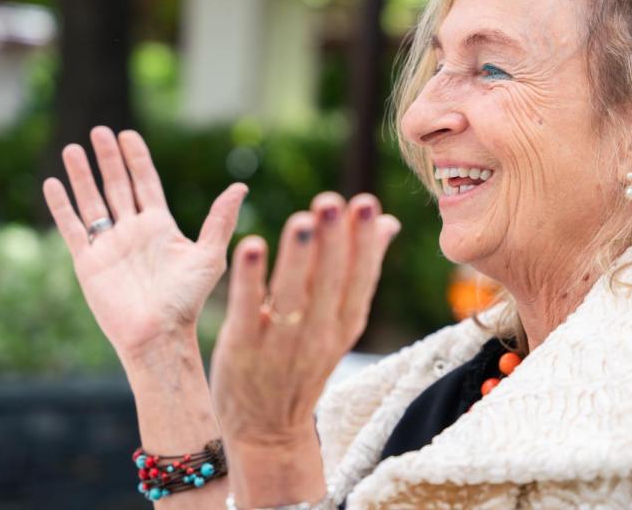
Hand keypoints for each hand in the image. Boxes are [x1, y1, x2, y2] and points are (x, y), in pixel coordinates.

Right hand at [42, 126, 246, 362]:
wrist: (158, 335)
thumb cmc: (186, 300)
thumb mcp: (208, 255)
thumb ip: (220, 220)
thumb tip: (240, 186)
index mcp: (160, 227)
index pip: (146, 183)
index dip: (137, 159)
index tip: (128, 134)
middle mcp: (133, 232)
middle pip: (117, 186)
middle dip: (109, 159)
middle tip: (99, 131)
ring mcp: (109, 246)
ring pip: (92, 202)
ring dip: (82, 175)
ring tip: (73, 148)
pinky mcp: (89, 262)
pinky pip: (72, 228)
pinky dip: (62, 206)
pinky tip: (52, 183)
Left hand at [209, 192, 398, 504]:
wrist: (268, 429)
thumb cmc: (302, 362)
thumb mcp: (339, 323)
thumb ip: (359, 272)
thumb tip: (388, 223)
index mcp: (344, 324)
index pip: (359, 279)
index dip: (363, 243)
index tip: (366, 203)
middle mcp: (318, 335)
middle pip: (329, 284)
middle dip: (332, 242)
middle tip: (331, 202)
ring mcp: (280, 345)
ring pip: (292, 296)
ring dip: (297, 257)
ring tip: (302, 219)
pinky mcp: (243, 350)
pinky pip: (249, 311)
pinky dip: (250, 280)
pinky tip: (251, 246)